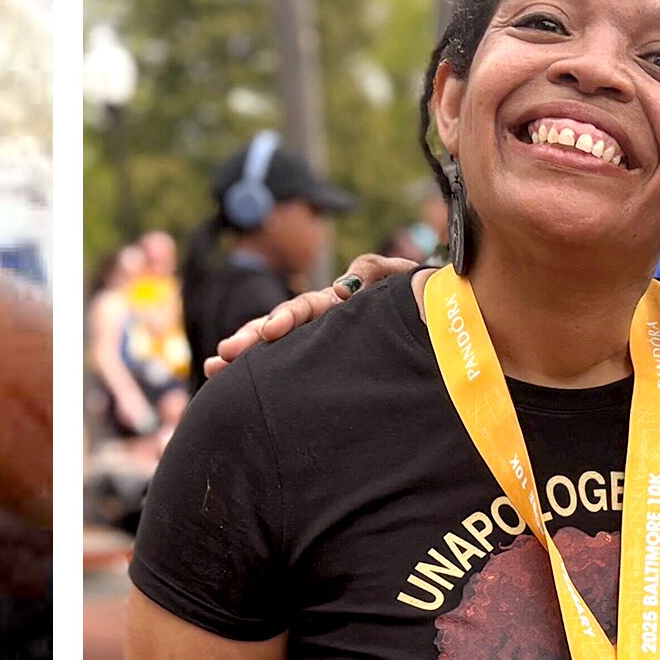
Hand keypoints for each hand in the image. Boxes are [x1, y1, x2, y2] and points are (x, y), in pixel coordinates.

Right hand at [202, 254, 418, 376]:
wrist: (444, 323)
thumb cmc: (426, 300)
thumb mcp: (404, 279)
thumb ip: (376, 271)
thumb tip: (343, 284)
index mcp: (339, 305)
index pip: (304, 310)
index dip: (284, 319)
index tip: (269, 333)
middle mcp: (324, 325)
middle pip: (279, 329)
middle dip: (250, 340)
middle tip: (222, 356)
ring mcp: (324, 346)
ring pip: (280, 350)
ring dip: (246, 359)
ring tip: (215, 367)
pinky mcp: (330, 367)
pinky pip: (293, 371)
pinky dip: (263, 376)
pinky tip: (235, 388)